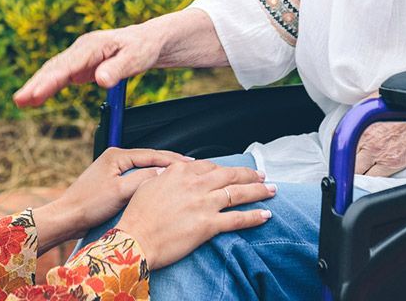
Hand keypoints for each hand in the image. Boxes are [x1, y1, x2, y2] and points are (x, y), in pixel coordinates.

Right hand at [13, 23, 161, 107]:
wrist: (147, 40)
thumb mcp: (136, 58)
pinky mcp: (80, 65)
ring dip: (36, 85)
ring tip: (20, 101)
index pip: (68, 66)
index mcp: (93, 46)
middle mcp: (81, 48)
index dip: (51, 80)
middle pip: (54, 67)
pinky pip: (60, 75)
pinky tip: (35, 98)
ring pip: (53, 71)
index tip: (36, 93)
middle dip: (36, 84)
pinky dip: (46, 86)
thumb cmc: (143, 48)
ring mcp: (79, 56)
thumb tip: (100, 81)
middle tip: (19, 100)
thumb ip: (118, 69)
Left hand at [33, 147, 191, 251]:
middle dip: (170, 163)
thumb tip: (164, 172)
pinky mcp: (112, 182)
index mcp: (116, 155)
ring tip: (181, 176)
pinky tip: (162, 186)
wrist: (68, 218)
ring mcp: (113, 170)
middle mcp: (115, 158)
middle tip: (192, 168)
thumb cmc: (89, 205)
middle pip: (149, 158)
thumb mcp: (120, 191)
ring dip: (162, 172)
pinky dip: (151, 180)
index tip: (191, 163)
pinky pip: (137, 177)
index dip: (172, 159)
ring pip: (144, 168)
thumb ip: (143, 179)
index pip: (151, 154)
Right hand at [116, 160, 274, 269]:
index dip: (224, 169)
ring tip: (271, 190)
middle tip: (260, 174)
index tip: (231, 171)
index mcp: (180, 172)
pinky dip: (254, 216)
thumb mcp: (148, 184)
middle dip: (248, 174)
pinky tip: (265, 215)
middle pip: (229, 175)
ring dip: (258, 190)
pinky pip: (237, 219)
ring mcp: (203, 204)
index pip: (210, 166)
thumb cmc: (138, 215)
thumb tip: (172, 170)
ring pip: (238, 193)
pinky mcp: (208, 225)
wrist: (135, 239)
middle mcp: (195, 184)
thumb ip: (166, 175)